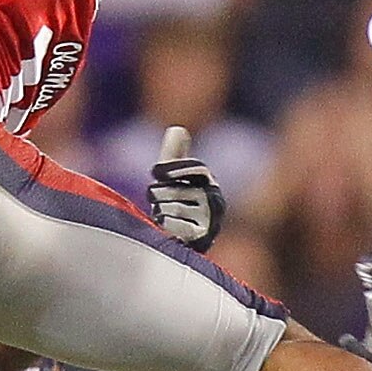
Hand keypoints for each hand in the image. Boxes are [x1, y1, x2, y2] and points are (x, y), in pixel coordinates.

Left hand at [148, 126, 224, 252]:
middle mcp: (215, 201)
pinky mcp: (203, 239)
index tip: (155, 171)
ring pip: (174, 208)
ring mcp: (210, 221)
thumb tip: (178, 129)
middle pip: (178, 190)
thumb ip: (173, 155)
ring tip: (162, 215)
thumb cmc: (176, 204)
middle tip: (156, 199)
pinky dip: (166, 225)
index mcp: (209, 182)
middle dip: (159, 193)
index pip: (196, 168)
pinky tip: (166, 227)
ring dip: (160, 210)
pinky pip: (175, 226)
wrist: (181, 242)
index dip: (175, 167)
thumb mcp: (173, 178)